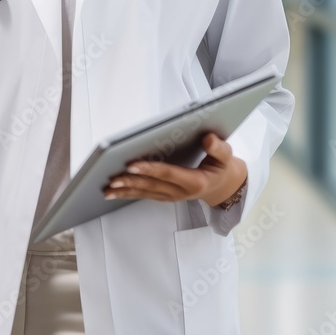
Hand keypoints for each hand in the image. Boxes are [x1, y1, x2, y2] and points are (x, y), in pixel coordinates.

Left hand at [102, 131, 247, 207]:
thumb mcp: (227, 157)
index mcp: (195, 181)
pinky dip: (129, 193)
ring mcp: (172, 196)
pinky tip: (114, 192)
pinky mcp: (166, 196)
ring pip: (146, 193)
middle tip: (112, 178)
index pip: (168, 173)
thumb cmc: (222, 167)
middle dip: (131, 182)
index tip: (132, 165)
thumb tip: (208, 138)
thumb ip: (218, 148)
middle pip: (152, 186)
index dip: (150, 169)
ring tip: (108, 188)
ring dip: (126, 191)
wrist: (224, 186)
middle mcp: (181, 192)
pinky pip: (146, 195)